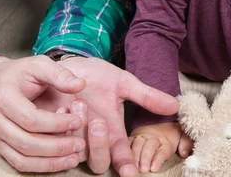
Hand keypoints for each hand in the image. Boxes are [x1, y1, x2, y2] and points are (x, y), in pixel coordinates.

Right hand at [0, 55, 86, 172]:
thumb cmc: (21, 72)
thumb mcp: (40, 64)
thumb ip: (60, 74)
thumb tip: (81, 85)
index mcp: (5, 99)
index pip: (31, 119)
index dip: (56, 123)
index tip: (78, 121)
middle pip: (27, 142)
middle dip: (56, 146)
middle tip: (80, 143)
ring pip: (22, 158)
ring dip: (49, 162)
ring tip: (74, 158)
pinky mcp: (0, 145)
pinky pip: (18, 162)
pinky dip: (40, 166)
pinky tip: (59, 162)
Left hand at [34, 56, 179, 176]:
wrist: (70, 65)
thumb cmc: (98, 75)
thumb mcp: (124, 82)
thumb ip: (147, 96)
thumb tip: (175, 105)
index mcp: (113, 130)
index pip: (122, 156)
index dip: (127, 165)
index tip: (132, 172)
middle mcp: (94, 139)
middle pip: (99, 162)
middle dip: (99, 145)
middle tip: (98, 121)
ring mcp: (74, 137)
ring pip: (78, 153)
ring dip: (79, 132)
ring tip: (78, 103)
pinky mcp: (54, 133)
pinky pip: (56, 141)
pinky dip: (60, 124)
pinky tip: (61, 106)